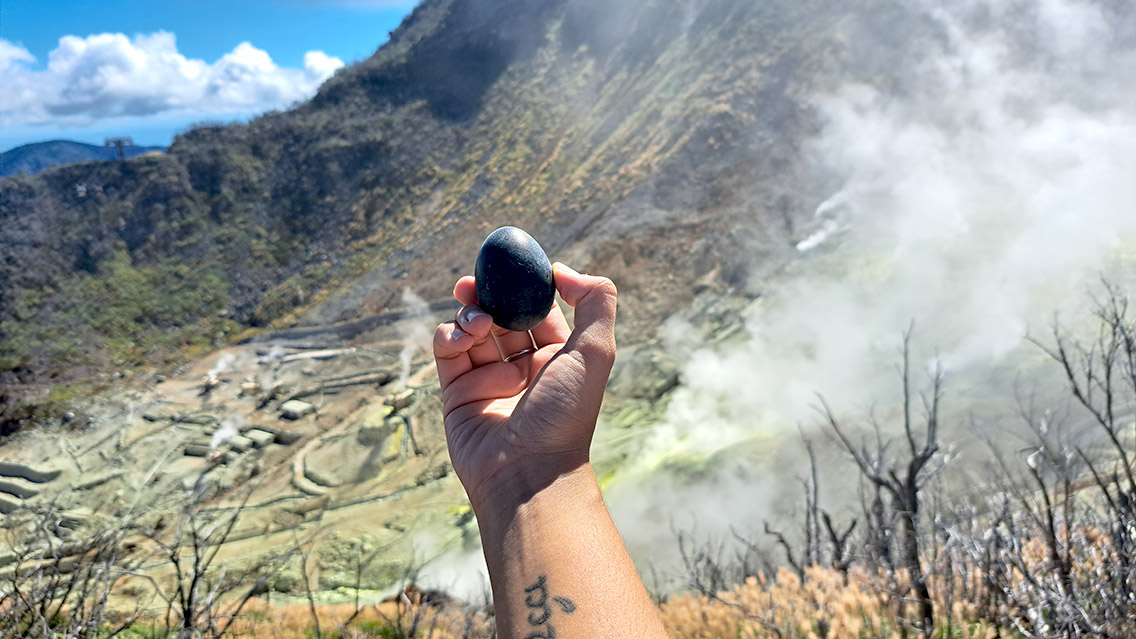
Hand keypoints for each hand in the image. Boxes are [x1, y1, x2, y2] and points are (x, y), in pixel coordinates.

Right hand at [433, 263, 617, 511]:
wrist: (527, 473)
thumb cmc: (565, 414)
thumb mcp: (596, 351)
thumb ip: (595, 302)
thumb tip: (563, 270)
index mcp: (558, 358)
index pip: (537, 309)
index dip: (524, 285)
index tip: (511, 265)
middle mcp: (523, 368)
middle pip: (500, 315)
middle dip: (487, 294)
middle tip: (472, 281)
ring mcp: (488, 380)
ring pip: (471, 329)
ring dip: (470, 315)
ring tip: (478, 323)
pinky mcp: (456, 394)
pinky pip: (447, 352)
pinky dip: (449, 336)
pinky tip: (460, 339)